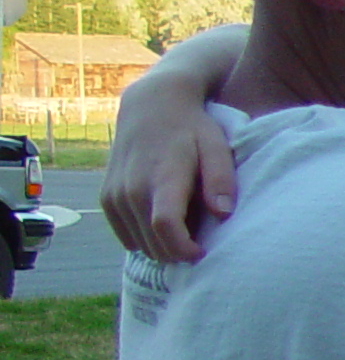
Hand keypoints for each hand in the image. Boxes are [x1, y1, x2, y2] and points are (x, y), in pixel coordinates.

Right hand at [104, 25, 245, 261]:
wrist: (151, 106)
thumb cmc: (192, 129)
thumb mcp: (216, 147)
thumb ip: (221, 180)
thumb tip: (223, 214)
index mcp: (161, 178)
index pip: (165, 227)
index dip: (185, 249)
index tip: (203, 252)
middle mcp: (131, 189)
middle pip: (154, 244)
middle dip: (179, 252)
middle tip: (200, 241)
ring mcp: (114, 195)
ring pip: (140, 245)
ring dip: (163, 247)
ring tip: (185, 229)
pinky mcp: (106, 199)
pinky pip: (126, 236)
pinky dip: (145, 239)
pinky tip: (165, 225)